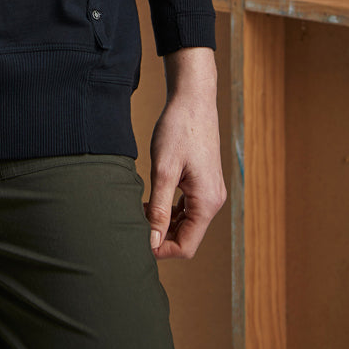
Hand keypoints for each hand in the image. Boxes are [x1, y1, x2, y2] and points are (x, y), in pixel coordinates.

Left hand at [144, 46, 226, 259]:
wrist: (193, 98)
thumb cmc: (178, 129)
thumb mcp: (163, 170)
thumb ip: (159, 209)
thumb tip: (151, 241)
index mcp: (207, 202)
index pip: (186, 246)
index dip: (161, 250)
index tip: (137, 241)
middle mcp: (214, 201)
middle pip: (187, 237)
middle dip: (162, 237)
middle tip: (134, 225)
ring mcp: (211, 191)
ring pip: (188, 223)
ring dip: (165, 224)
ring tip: (140, 211)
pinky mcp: (204, 182)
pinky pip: (189, 208)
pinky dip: (171, 211)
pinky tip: (152, 201)